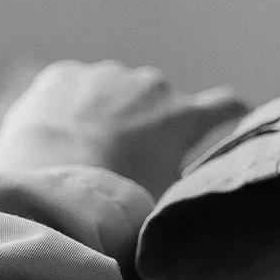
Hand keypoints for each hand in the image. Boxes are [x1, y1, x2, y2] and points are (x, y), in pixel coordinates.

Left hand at [0, 61, 251, 197]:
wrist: (47, 183)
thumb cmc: (116, 204)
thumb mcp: (170, 200)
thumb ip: (188, 182)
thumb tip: (197, 188)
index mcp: (183, 117)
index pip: (227, 105)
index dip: (232, 114)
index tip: (232, 119)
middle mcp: (151, 86)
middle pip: (160, 101)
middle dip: (150, 121)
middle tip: (128, 155)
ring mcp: (105, 76)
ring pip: (115, 91)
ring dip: (109, 110)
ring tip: (84, 148)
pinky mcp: (63, 75)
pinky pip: (74, 87)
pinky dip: (71, 105)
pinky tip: (57, 135)